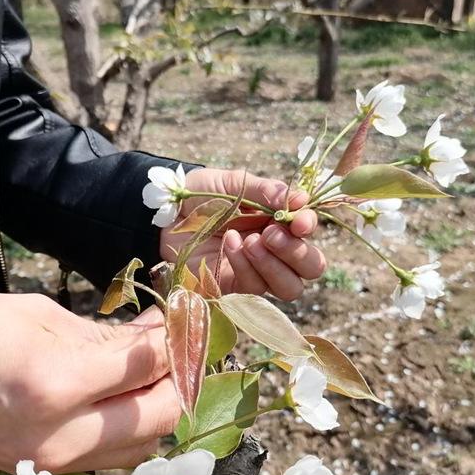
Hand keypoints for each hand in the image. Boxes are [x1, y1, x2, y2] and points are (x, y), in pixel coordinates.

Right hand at [0, 292, 179, 472]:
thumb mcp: (35, 314)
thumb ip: (103, 334)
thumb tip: (155, 334)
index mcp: (56, 382)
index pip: (148, 366)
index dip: (174, 338)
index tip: (182, 317)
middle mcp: (61, 435)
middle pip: (159, 416)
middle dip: (179, 377)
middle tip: (177, 345)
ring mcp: (51, 462)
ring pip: (141, 447)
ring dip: (158, 407)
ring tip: (153, 370)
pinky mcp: (42, 472)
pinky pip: (108, 458)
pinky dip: (129, 429)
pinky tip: (122, 398)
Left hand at [159, 168, 326, 300]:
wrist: (163, 214)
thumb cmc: (200, 196)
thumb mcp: (235, 185)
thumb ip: (266, 192)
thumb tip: (300, 200)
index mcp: (279, 223)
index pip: (309, 234)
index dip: (309, 228)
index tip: (299, 220)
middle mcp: (275, 251)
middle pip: (311, 268)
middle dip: (296, 252)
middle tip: (269, 233)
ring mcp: (257, 273)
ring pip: (289, 287)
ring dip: (271, 263)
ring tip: (247, 240)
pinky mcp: (235, 289)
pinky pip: (255, 288)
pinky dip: (245, 266)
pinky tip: (229, 244)